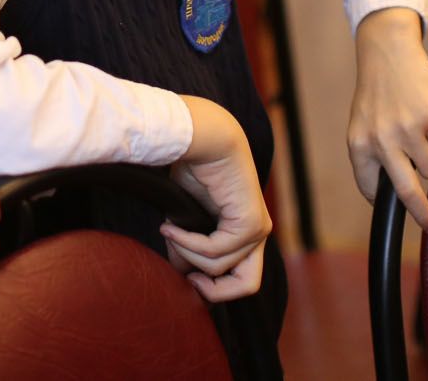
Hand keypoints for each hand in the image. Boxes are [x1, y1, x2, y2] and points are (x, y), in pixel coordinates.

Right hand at [165, 96, 270, 301]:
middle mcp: (258, 233)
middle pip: (246, 287)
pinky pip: (216, 251)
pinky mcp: (251, 224)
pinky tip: (171, 226)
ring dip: (188, 254)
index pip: (241, 279)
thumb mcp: (188, 217)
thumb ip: (189, 247)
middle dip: (213, 289)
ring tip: (169, 231)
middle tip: (186, 278)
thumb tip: (182, 275)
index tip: (183, 275)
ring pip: (221, 268)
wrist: (204, 137)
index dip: (213, 287)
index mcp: (246, 232)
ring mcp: (258, 229)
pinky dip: (188, 243)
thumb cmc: (194, 168)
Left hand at [346, 8, 427, 232]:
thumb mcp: (363, 123)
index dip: (386, 202)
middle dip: (424, 215)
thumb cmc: (377, 91)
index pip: (371, 189)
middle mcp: (381, 142)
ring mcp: (406, 131)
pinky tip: (427, 113)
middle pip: (407, 193)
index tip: (400, 214)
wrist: (387, 51)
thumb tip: (392, 189)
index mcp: (359, 146)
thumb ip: (375, 153)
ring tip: (421, 131)